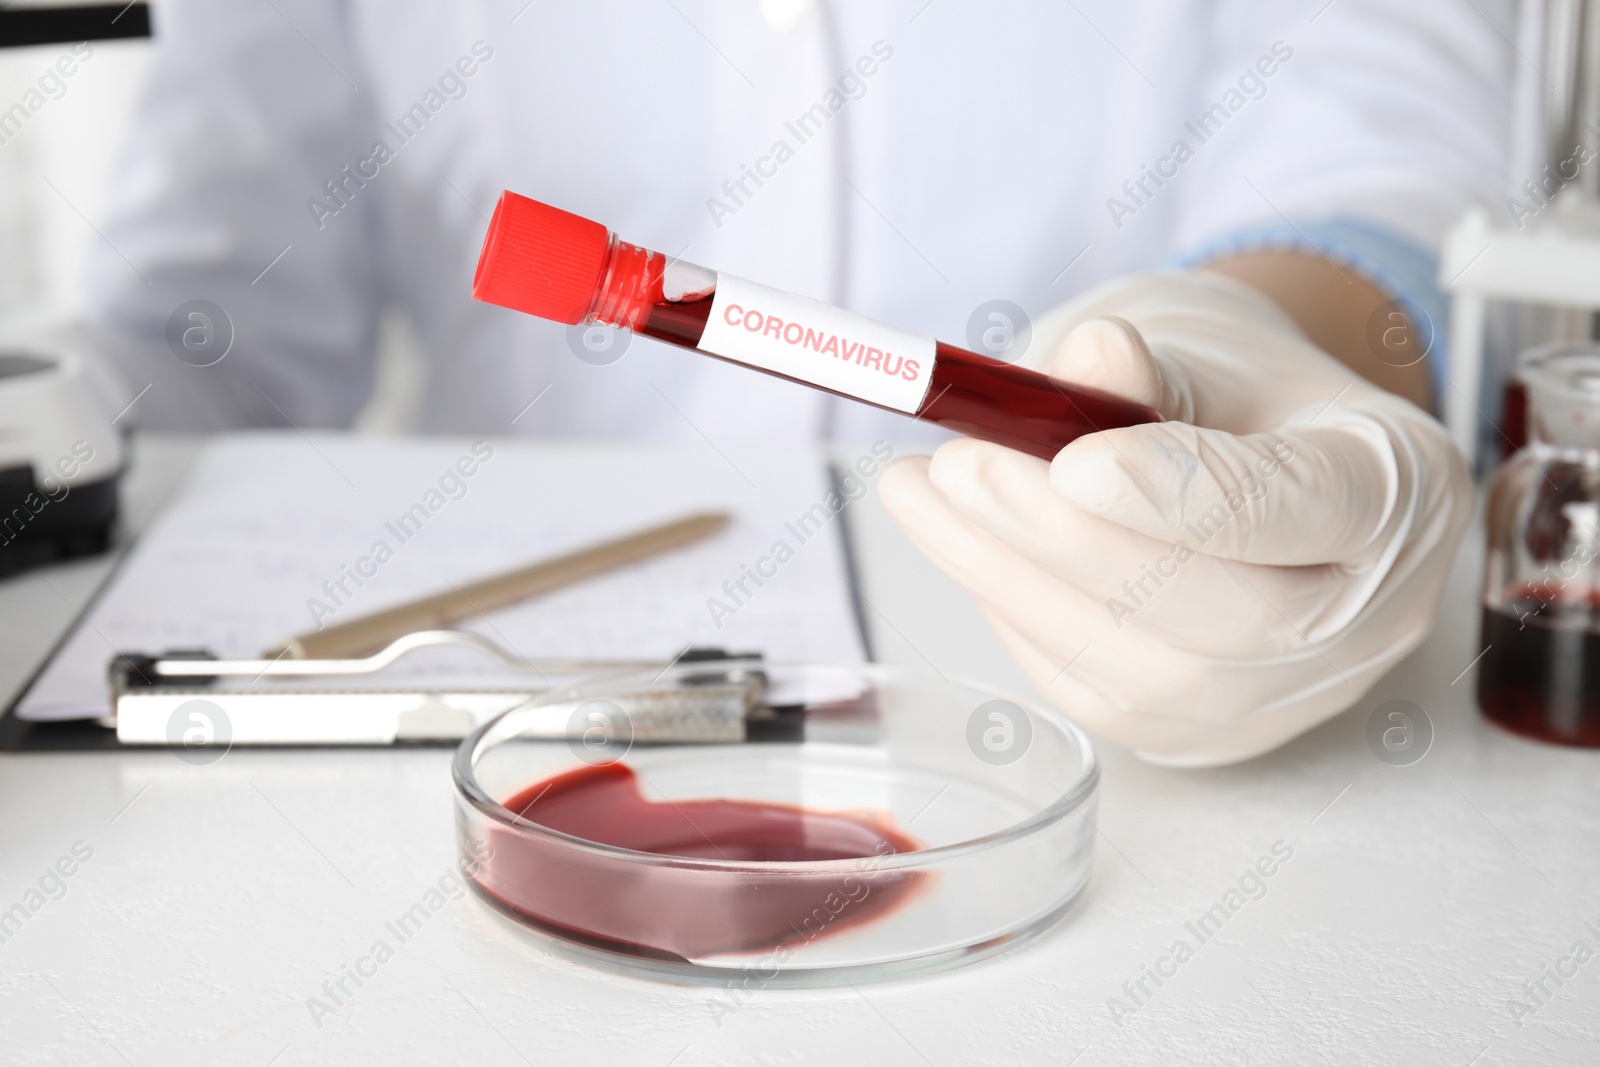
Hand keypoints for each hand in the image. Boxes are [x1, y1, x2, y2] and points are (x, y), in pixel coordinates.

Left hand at [881, 272, 1471, 765]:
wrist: (1234, 450)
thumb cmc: (1226, 391)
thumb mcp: (1200, 343)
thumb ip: (1147, 362)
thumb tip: (1090, 360)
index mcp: (1397, 492)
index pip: (1306, 508)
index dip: (1185, 494)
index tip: (1071, 458)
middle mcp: (1364, 618)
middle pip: (1228, 619)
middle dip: (1072, 544)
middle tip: (961, 467)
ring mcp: (1282, 692)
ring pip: (1144, 672)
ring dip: (1009, 577)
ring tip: (921, 490)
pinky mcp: (1195, 729)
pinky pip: (1092, 689)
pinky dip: (1012, 612)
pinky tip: (960, 541)